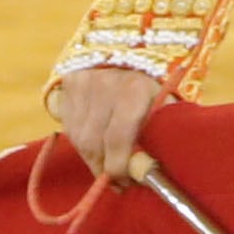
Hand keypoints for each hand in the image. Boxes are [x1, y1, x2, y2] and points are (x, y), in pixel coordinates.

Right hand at [47, 66, 169, 184]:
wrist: (131, 49)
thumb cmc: (154, 87)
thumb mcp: (165, 105)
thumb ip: (159, 134)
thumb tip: (147, 172)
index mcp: (135, 90)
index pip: (117, 140)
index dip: (119, 168)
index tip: (125, 184)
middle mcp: (104, 83)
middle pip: (93, 142)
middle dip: (104, 168)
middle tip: (117, 182)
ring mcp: (83, 82)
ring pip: (78, 137)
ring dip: (92, 157)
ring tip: (107, 164)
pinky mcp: (69, 82)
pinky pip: (68, 125)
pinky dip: (81, 141)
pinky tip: (96, 144)